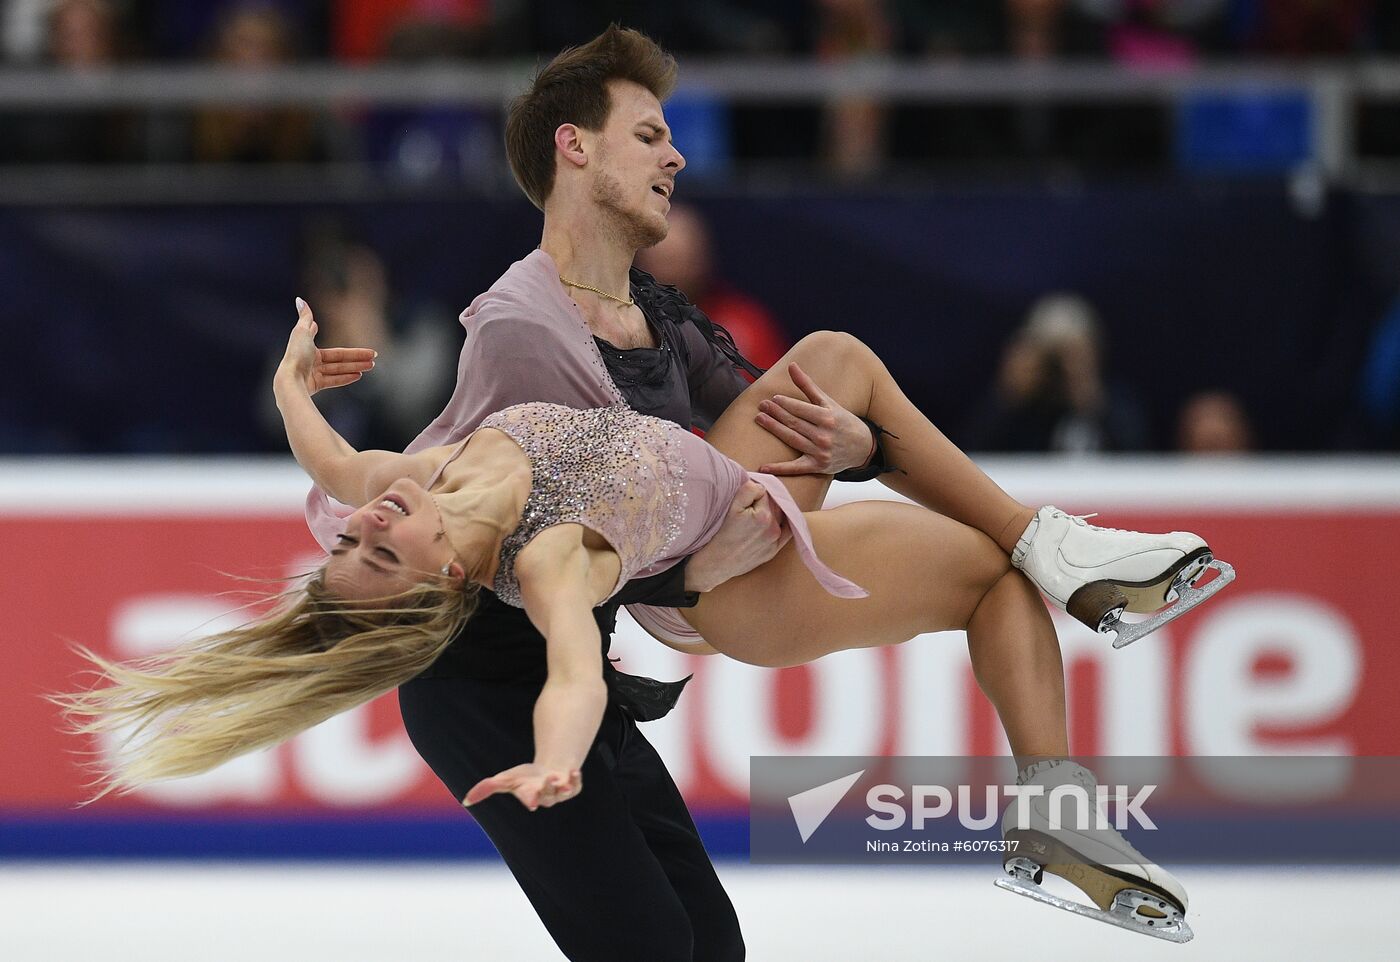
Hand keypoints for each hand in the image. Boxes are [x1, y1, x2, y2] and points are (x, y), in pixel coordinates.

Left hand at [276, 298, 377, 395]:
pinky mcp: (314, 385)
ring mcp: (313, 375)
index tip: (365, 350)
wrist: (290, 378)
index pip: (336, 351)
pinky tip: (358, 375)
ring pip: (338, 371)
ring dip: (355, 367)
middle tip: (375, 358)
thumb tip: (300, 300)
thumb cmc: (296, 354)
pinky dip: (345, 378)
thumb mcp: (302, 331)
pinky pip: (333, 381)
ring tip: (371, 366)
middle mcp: (312, 362)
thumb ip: (305, 317)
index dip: (352, 351)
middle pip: (339, 361)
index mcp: (310, 350)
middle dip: (358, 359)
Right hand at [464, 764, 582, 810]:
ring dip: (562, 786)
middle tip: (548, 780)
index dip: (531, 800)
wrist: (549, 770)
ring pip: (562, 793)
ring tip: (559, 777)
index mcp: (531, 796)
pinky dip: (576, 779)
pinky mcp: (573, 786)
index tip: (532, 802)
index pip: (530, 799)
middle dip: (547, 789)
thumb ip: (486, 789)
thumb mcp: (505, 780)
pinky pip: (577, 785)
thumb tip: (465, 801)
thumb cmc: (526, 778)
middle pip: (548, 796)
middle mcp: (547, 797)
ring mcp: (561, 793)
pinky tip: (575, 770)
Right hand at [684, 479, 790, 592]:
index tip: (744, 500)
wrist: (717, 563)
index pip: (763, 493)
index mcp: (764, 516)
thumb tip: (761, 486)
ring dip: (771, 512)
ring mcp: (775, 541)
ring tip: (754, 519)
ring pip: (779, 516)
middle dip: (763, 502)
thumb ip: (749, 490)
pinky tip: (773, 523)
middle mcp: (773, 529)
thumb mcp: (732, 507)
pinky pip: (785, 532)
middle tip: (748, 509)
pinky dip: (782, 525)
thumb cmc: (721, 534)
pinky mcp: (774, 551)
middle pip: (773, 504)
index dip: (753, 494)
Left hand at [755, 363, 874, 475]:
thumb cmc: (843, 421)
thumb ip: (807, 386)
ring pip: (792, 439)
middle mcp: (824, 435)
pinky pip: (795, 468)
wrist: (863, 447)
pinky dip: (779, 468)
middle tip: (761, 406)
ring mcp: (820, 452)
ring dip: (774, 429)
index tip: (773, 399)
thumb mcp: (828, 402)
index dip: (786, 404)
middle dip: (776, 413)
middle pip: (794, 423)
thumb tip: (791, 366)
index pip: (801, 409)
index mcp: (827, 417)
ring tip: (759, 419)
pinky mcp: (817, 466)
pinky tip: (763, 467)